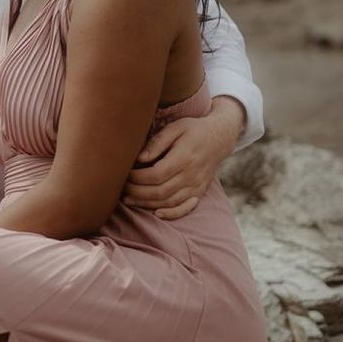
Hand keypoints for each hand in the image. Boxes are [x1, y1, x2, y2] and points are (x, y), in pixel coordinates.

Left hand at [122, 96, 244, 218]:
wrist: (220, 137)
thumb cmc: (193, 130)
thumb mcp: (175, 127)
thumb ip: (157, 142)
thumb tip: (139, 158)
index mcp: (184, 158)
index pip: (155, 175)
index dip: (136, 178)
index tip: (124, 174)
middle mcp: (192, 175)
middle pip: (160, 192)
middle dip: (136, 192)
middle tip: (122, 187)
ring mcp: (197, 186)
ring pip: (169, 202)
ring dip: (146, 204)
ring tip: (129, 199)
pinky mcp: (199, 192)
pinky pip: (186, 208)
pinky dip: (172, 214)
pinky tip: (157, 213)